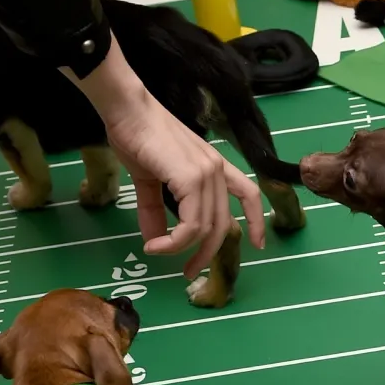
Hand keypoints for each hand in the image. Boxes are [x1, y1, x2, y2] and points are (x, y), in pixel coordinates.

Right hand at [69, 46, 266, 276]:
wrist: (127, 112)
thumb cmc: (136, 139)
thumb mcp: (149, 181)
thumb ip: (155, 210)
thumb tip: (154, 241)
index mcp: (213, 167)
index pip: (248, 193)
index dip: (257, 220)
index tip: (258, 245)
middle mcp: (217, 170)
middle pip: (222, 225)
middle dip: (206, 254)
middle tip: (187, 272)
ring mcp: (207, 173)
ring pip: (205, 228)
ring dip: (181, 249)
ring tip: (158, 252)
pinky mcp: (192, 178)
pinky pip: (191, 224)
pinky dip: (174, 242)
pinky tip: (156, 245)